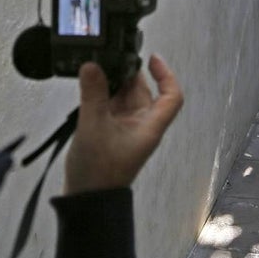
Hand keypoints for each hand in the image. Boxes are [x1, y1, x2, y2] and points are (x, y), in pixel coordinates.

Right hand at [64, 55, 182, 193]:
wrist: (87, 199)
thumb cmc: (99, 173)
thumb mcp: (93, 126)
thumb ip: (93, 94)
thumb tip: (92, 66)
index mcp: (149, 126)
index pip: (171, 96)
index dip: (166, 75)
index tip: (151, 59)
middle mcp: (141, 125)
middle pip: (143, 91)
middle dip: (127, 74)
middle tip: (108, 61)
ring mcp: (125, 129)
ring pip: (125, 97)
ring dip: (112, 84)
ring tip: (95, 74)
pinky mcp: (110, 131)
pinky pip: (111, 106)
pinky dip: (102, 94)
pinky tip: (89, 89)